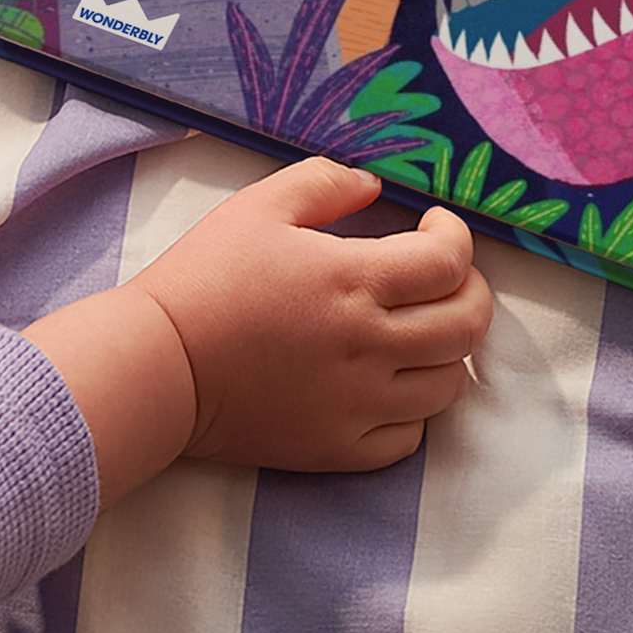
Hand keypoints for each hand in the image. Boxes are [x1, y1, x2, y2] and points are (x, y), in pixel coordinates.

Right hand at [23, 160, 489, 501]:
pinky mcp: (338, 449)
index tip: (435, 226)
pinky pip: (410, 437)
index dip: (457, 236)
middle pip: (468, 326)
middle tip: (445, 277)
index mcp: (351, 279)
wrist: (159, 366)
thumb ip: (324, 182)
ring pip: (449, 385)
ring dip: (448, 350)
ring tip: (419, 328)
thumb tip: (376, 184)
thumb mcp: (259, 205)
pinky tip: (389, 381)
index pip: (450, 262)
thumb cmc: (205, 278)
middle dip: (472, 292)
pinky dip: (414, 409)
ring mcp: (357, 404)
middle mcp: (367, 345)